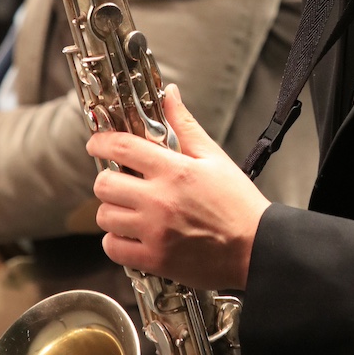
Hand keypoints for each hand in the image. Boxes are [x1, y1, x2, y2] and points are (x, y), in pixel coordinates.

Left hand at [88, 84, 270, 291]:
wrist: (255, 247)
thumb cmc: (237, 202)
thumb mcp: (214, 156)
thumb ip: (184, 125)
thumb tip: (169, 95)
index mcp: (174, 170)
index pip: (122, 147)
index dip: (101, 141)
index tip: (97, 142)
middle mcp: (159, 200)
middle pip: (104, 184)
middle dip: (107, 177)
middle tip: (119, 178)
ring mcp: (154, 232)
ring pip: (104, 216)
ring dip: (111, 209)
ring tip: (129, 206)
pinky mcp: (154, 259)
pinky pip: (112, 248)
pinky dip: (116, 240)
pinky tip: (132, 232)